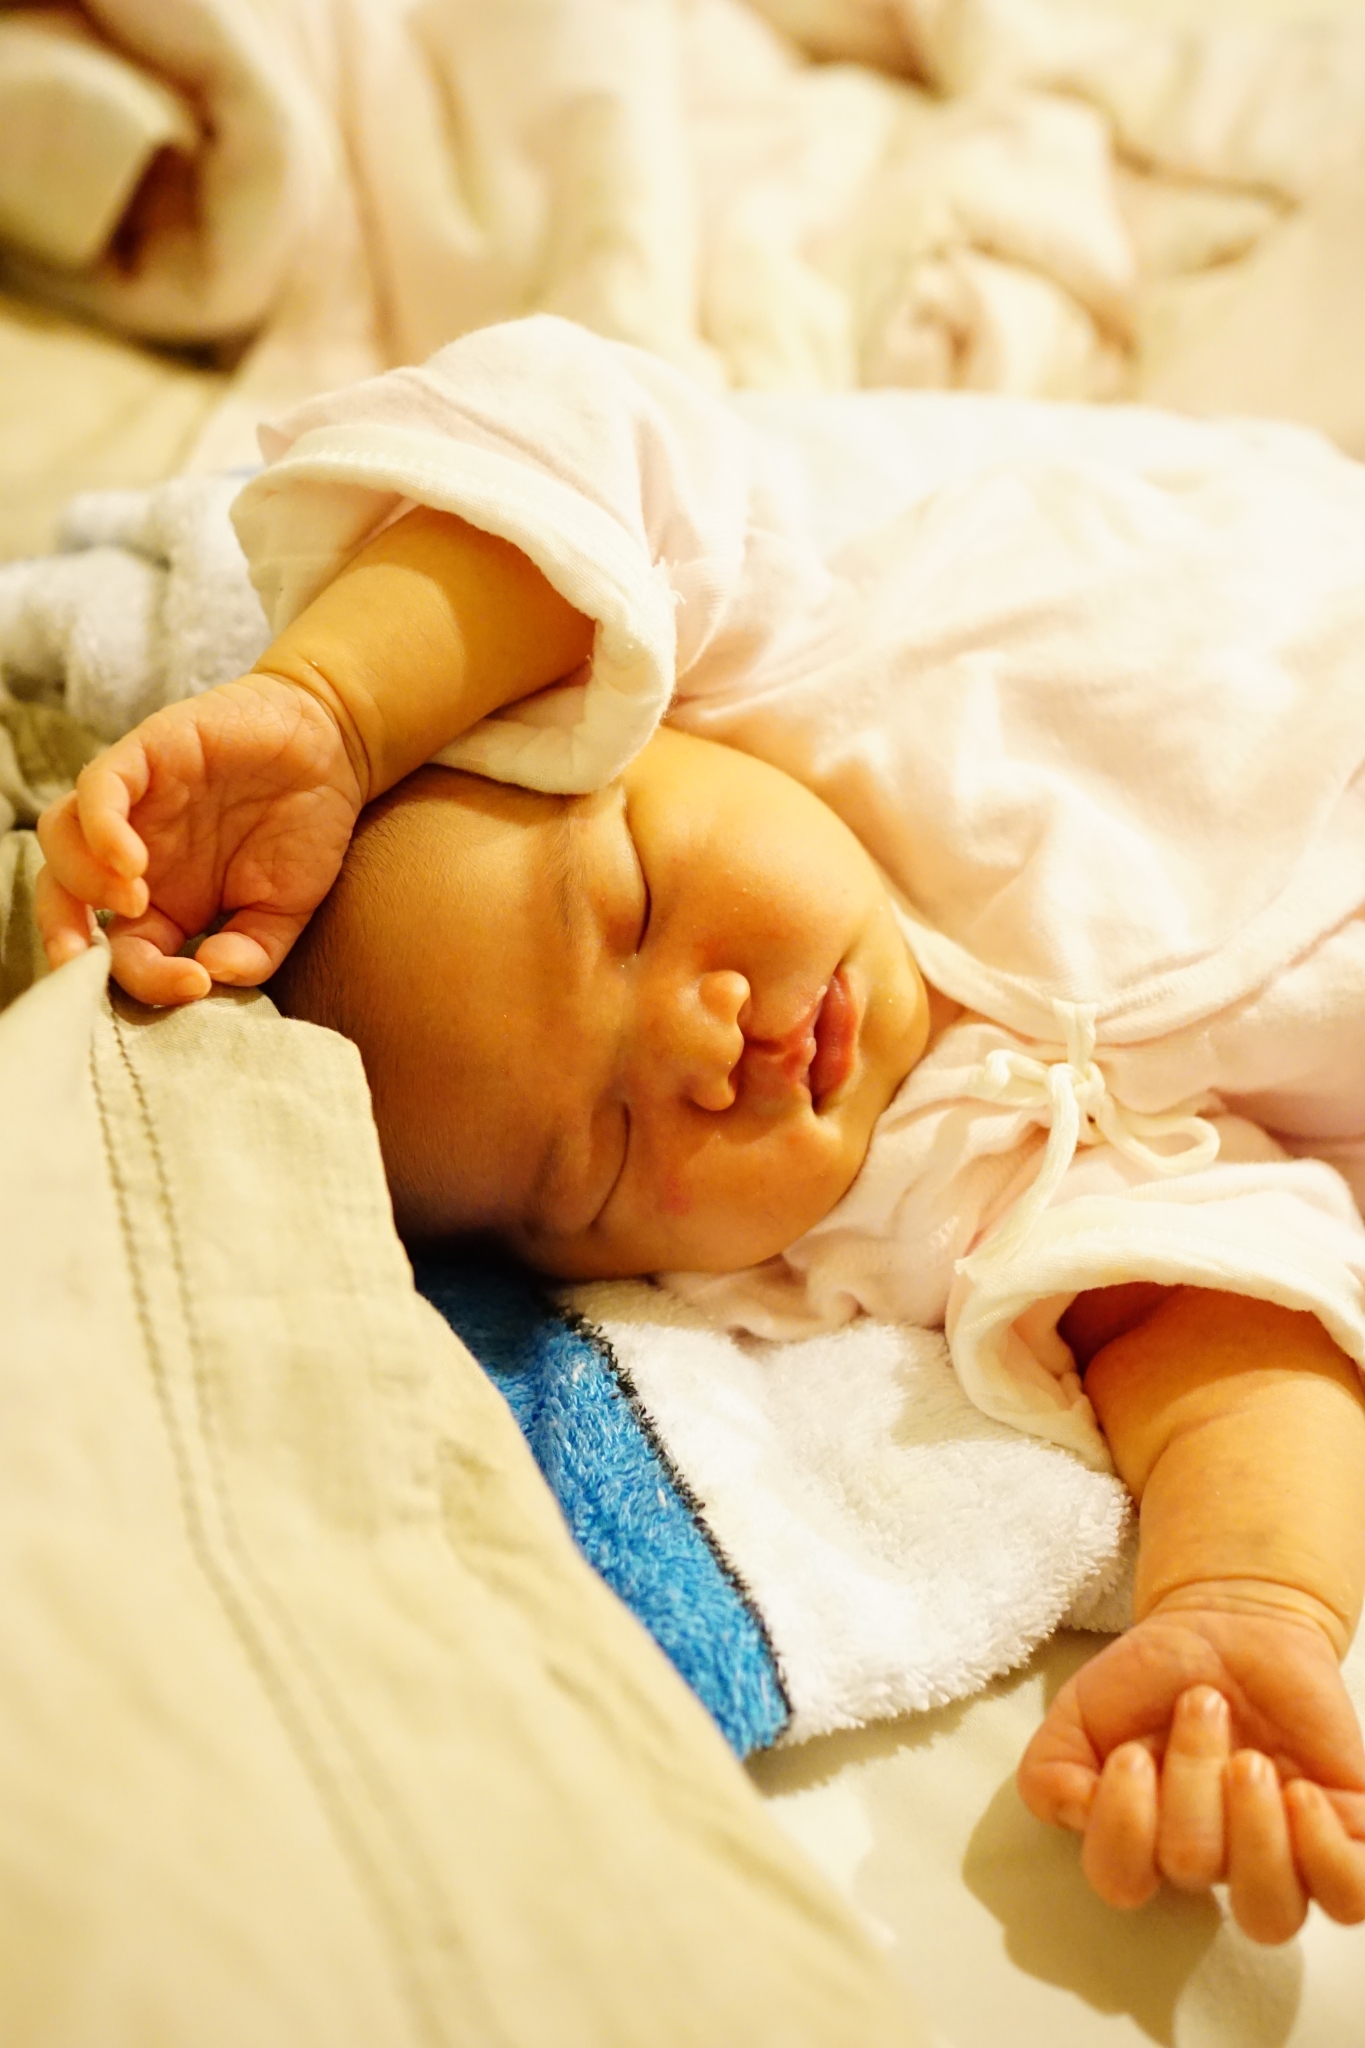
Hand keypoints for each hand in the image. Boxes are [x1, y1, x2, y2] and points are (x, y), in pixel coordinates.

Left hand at [36, 673, 364, 1005]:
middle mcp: (134, 856)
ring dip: (79, 882)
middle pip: (64, 897)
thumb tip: (211, 974)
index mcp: (163, 903)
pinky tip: (131, 862)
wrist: (334, 748)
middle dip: (64, 937)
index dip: (145, 980)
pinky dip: (100, 828)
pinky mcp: (144, 757)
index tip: (194, 986)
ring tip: (132, 902)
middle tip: (89, 967)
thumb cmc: (307, 827)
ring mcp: (135, 805)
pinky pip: (97, 790)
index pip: (122, 953)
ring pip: (61, 840)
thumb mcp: (287, 909)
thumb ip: (253, 951)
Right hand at [1018, 1602, 1364, 1942]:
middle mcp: (1211, 1861)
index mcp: (1143, 1839)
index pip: (1121, 1881)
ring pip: (1271, 1911)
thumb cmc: (1156, 1675)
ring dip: (1255, 1829)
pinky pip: (1351, 1895)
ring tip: (1254, 1761)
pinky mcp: (1345, 1832)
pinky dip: (1326, 1853)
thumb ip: (1050, 1767)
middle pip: (1192, 1867)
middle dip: (1190, 1774)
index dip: (1124, 1824)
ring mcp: (1283, 1854)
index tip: (1135, 1750)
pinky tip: (1303, 1795)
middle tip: (1203, 1706)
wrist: (1231, 1625)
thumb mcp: (1081, 1709)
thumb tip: (1075, 1811)